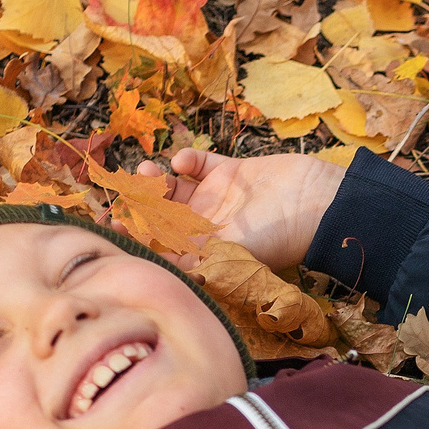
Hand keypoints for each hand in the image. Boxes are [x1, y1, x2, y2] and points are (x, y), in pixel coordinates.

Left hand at [137, 147, 344, 271]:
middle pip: (160, 213)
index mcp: (203, 251)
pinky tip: (183, 163)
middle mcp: (205, 226)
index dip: (133, 234)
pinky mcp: (231, 171)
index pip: (158, 244)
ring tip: (151, 172)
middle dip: (139, 202)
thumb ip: (189, 259)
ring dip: (156, 178)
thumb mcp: (228, 254)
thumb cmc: (277, 238)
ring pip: (173, 187)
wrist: (316, 205)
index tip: (113, 222)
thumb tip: (149, 269)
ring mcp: (217, 197)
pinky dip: (186, 159)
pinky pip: (198, 163)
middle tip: (127, 191)